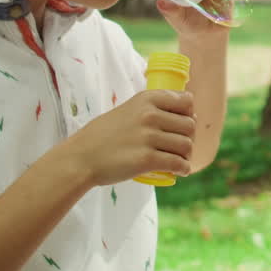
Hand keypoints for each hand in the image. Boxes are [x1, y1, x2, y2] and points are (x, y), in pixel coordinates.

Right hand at [58, 89, 195, 186]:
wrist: (81, 157)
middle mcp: (150, 115)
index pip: (186, 102)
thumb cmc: (104, 134)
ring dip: (186, 155)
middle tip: (181, 147)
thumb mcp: (128, 109)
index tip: (182, 124)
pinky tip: (181, 171)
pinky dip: (183, 169)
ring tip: (180, 159)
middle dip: (189, 137)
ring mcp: (149, 137)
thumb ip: (153, 108)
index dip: (189, 114)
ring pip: (186, 145)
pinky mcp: (147, 160)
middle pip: (189, 125)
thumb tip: (188, 114)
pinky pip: (177, 163)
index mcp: (147, 99)